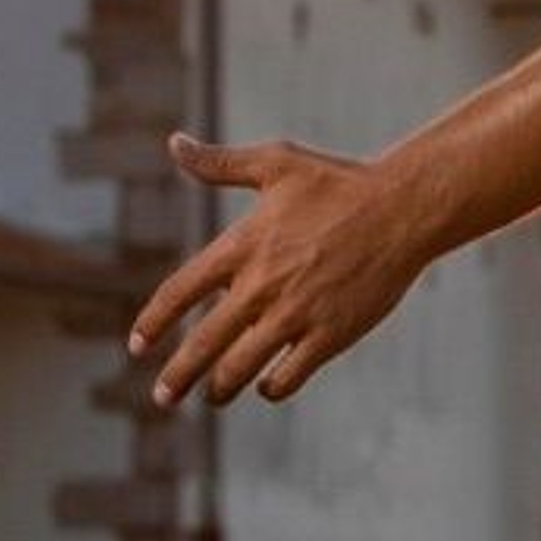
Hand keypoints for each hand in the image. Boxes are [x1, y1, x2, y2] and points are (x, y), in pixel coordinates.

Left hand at [126, 133, 425, 407]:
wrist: (403, 208)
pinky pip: (287, 378)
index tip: (137, 345)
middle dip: (176, 377)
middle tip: (163, 397)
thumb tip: (174, 143)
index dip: (154, 322)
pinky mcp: (329, 336)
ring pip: (240, 369)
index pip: (180, 291)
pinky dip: (270, 387)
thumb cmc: (339, 182)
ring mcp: (296, 315)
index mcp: (243, 245)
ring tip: (212, 396)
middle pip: (203, 344)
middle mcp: (262, 285)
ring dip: (219, 390)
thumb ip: (220, 163)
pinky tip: (265, 384)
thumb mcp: (276, 163)